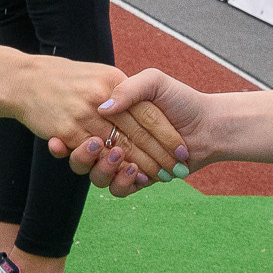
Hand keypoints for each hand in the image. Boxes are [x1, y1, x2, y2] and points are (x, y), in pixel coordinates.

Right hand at [54, 68, 207, 194]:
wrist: (209, 126)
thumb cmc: (181, 100)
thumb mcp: (154, 82)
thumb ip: (130, 89)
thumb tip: (103, 107)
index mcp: (111, 117)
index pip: (82, 128)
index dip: (67, 135)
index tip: (62, 136)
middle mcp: (113, 140)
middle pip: (83, 156)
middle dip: (83, 155)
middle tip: (96, 145)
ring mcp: (124, 162)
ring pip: (97, 176)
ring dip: (103, 170)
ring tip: (119, 157)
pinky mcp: (137, 179)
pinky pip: (118, 189)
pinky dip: (122, 183)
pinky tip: (134, 172)